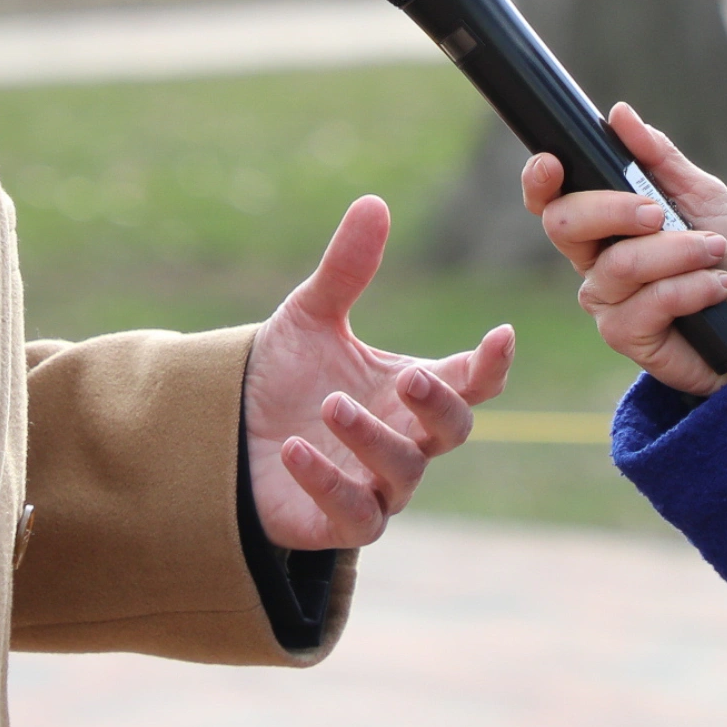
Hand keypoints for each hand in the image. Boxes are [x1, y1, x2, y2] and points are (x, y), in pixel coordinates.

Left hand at [242, 196, 514, 551]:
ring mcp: (376, 485)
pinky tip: (295, 451)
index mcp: (409, 389)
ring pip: (403, 472)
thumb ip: (346, 269)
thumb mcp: (311, 316)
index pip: (471, 381)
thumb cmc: (285, 376)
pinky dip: (329, 485)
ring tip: (330, 405)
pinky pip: (356, 517)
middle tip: (410, 375)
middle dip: (437, 405)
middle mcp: (405, 438)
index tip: (500, 335)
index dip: (491, 363)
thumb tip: (374, 202)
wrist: (226, 430)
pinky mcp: (339, 523)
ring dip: (372, 439)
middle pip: (453, 430)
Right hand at [522, 104, 726, 397]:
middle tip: (660, 211)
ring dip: (676, 251)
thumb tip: (619, 114)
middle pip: (565, 225)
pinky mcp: (627, 337)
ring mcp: (607, 302)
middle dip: (614, 208)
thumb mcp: (701, 194)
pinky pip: (648, 304)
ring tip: (714, 251)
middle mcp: (593, 262)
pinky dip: (691, 288)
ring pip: (619, 264)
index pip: (552, 200)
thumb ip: (659, 158)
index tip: (552, 161)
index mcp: (602, 223)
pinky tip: (718, 286)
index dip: (539, 180)